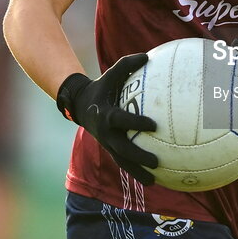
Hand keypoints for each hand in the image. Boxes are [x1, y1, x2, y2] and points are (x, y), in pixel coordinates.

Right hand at [56, 54, 158, 184]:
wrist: (81, 105)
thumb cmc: (103, 86)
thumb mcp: (111, 74)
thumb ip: (127, 64)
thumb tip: (147, 55)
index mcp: (106, 115)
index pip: (122, 121)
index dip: (136, 123)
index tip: (153, 125)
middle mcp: (106, 133)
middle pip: (122, 149)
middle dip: (139, 157)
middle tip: (156, 162)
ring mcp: (108, 144)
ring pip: (123, 162)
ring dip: (137, 173)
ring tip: (154, 182)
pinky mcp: (111, 150)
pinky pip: (125, 163)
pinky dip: (137, 171)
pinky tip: (154, 179)